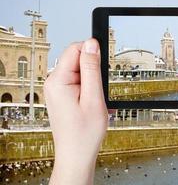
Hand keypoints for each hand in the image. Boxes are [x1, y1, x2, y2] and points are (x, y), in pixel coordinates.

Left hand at [44, 39, 107, 184]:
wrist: (77, 154)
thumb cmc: (84, 132)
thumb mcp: (93, 97)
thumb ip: (92, 68)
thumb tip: (91, 44)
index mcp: (58, 81)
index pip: (74, 49)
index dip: (92, 53)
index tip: (102, 66)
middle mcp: (53, 83)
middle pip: (76, 60)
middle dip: (93, 71)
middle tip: (99, 91)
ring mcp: (56, 90)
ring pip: (79, 72)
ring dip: (92, 82)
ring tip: (96, 101)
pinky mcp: (61, 96)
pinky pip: (77, 83)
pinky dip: (89, 90)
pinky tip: (93, 104)